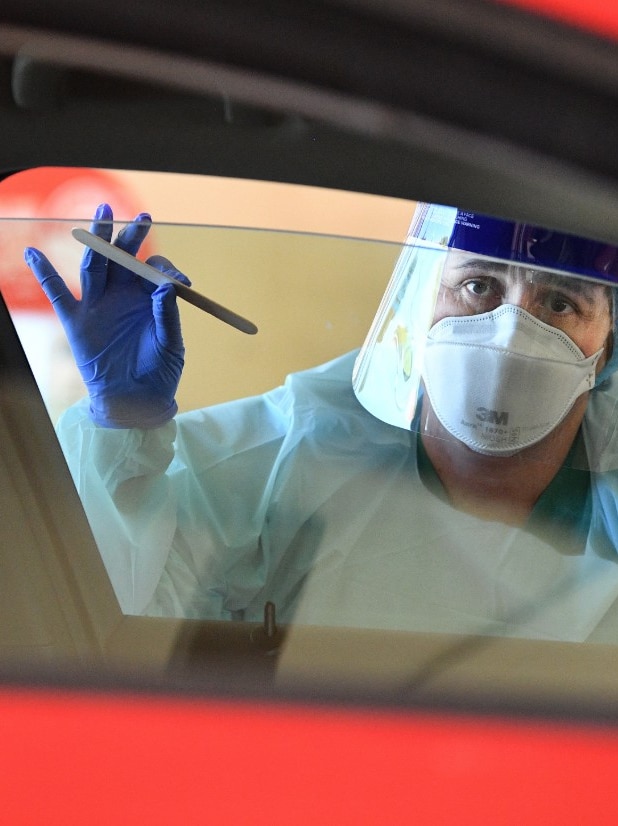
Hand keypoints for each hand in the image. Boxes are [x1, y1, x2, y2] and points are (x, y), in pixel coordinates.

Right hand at [24, 203, 188, 427]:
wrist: (138, 401)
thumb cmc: (159, 371)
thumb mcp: (171, 345)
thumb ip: (167, 316)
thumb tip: (166, 286)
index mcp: (147, 298)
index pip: (153, 270)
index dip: (165, 269)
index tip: (179, 281)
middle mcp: (122, 295)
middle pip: (123, 258)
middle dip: (131, 237)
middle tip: (143, 218)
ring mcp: (98, 305)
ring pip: (95, 265)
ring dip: (97, 240)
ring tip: (103, 214)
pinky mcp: (77, 322)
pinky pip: (57, 294)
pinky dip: (45, 274)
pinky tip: (34, 254)